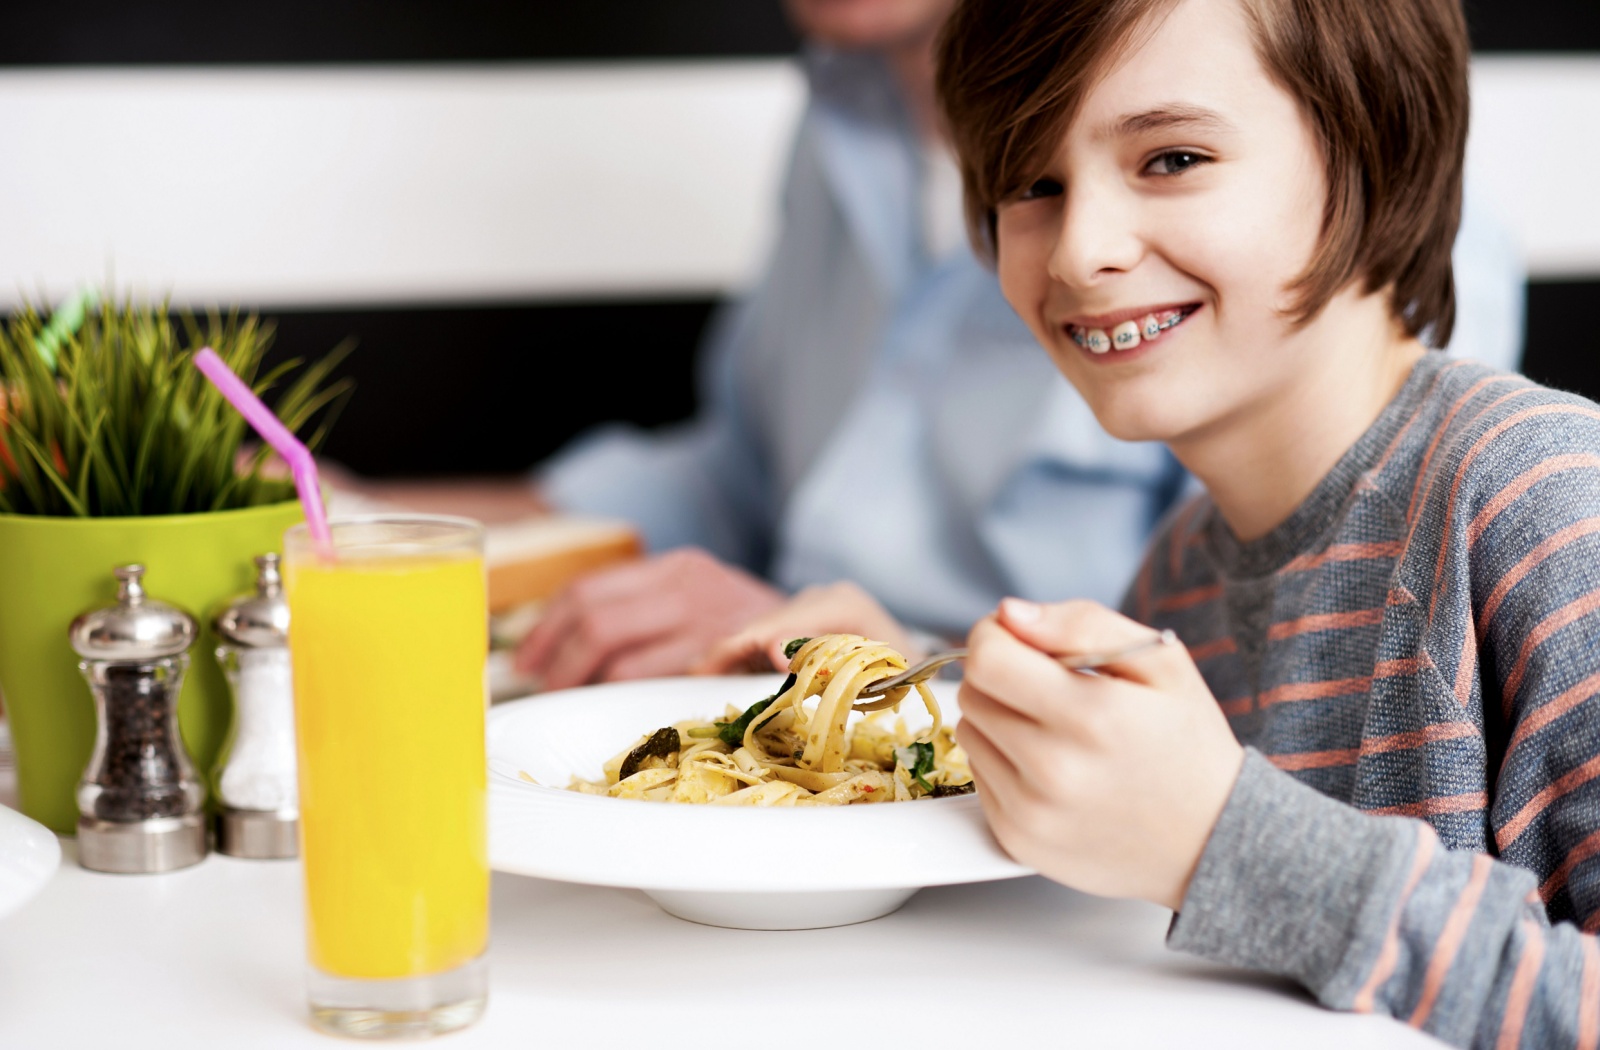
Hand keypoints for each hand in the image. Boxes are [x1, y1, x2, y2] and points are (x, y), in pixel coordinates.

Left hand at [514, 547, 783, 687]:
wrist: (831, 641)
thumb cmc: (752, 634)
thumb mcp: (701, 602)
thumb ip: (651, 612)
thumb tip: (570, 643)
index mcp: (679, 567)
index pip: (591, 589)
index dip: (549, 625)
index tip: (527, 656)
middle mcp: (689, 585)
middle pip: (594, 617)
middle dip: (555, 655)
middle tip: (538, 682)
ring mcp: (705, 621)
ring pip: (615, 650)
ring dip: (579, 678)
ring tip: (563, 696)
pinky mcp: (718, 658)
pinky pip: (647, 676)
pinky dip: (616, 692)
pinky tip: (607, 702)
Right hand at [694, 581, 924, 673]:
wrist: (909, 657)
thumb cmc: (902, 669)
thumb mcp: (881, 670)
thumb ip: (834, 663)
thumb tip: (774, 653)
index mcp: (843, 604)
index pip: (790, 622)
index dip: (759, 644)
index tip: (737, 665)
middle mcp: (819, 598)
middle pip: (766, 623)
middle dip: (731, 650)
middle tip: (697, 673)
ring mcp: (805, 607)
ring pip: (759, 629)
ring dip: (728, 653)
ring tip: (696, 673)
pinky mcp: (797, 621)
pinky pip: (761, 636)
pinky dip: (737, 655)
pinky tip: (708, 669)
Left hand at [957, 598, 1242, 910]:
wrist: (1212, 841)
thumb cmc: (1187, 744)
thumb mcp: (1161, 662)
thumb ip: (1082, 623)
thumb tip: (1009, 614)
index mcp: (1092, 716)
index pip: (987, 659)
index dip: (995, 636)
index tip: (1019, 639)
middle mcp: (1055, 770)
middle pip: (973, 693)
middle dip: (1001, 676)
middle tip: (1049, 688)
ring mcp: (1032, 813)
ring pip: (970, 732)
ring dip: (999, 719)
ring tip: (1055, 731)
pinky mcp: (1018, 841)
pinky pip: (978, 777)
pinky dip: (1004, 762)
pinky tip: (1051, 768)